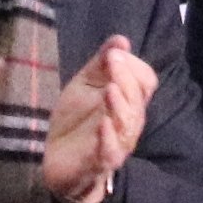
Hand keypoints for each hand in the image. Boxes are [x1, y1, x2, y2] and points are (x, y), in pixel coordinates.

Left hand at [44, 35, 154, 202]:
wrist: (58, 161)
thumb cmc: (76, 119)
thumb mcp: (84, 85)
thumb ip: (101, 63)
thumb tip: (121, 39)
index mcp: (127, 101)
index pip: (145, 81)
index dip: (133, 66)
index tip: (114, 53)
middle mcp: (127, 122)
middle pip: (138, 100)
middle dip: (126, 79)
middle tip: (112, 63)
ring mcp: (115, 143)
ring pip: (128, 125)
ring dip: (120, 105)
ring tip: (110, 89)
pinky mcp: (98, 162)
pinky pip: (111, 152)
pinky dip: (108, 138)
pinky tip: (103, 124)